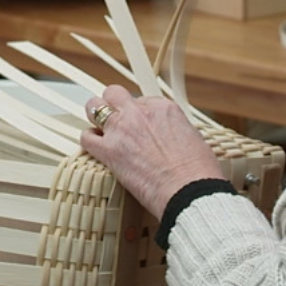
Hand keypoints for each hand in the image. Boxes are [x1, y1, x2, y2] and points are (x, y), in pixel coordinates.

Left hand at [80, 86, 224, 217]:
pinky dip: (90, 142)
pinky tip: (97, 150)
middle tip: (117, 122)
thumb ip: (175, 132)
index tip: (141, 128)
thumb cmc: (198, 172)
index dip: (139, 114)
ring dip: (96, 119)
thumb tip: (170, 139)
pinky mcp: (109, 151)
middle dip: (113, 105)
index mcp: (164, 108)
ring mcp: (122, 129)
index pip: (141, 101)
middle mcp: (140, 113)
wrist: (190, 191)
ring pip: (94, 107)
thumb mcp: (193, 139)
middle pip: (114, 94)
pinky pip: (87, 137)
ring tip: (101, 132)